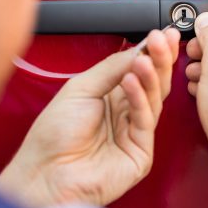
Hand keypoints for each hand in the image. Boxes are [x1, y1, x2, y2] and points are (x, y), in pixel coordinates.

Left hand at [0, 29, 179, 207]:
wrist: (44, 173)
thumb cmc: (54, 135)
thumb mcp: (80, 88)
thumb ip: (111, 68)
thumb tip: (138, 49)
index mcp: (110, 97)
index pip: (138, 70)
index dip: (151, 52)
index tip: (160, 34)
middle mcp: (125, 113)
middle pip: (152, 82)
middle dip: (159, 59)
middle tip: (162, 40)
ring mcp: (134, 133)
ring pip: (154, 99)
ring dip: (150, 75)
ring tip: (144, 59)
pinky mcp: (140, 152)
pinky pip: (145, 120)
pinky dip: (140, 99)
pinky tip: (132, 81)